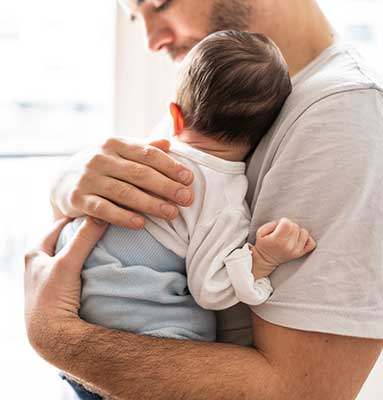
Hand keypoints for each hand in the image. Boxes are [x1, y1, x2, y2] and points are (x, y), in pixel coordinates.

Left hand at [24, 217, 107, 357]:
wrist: (51, 336)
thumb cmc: (53, 298)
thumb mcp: (67, 263)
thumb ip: (84, 239)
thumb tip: (101, 216)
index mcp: (34, 253)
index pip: (58, 225)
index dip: (77, 218)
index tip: (97, 212)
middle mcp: (38, 263)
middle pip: (64, 239)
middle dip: (81, 232)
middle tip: (102, 226)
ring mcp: (48, 277)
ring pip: (69, 254)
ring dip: (83, 248)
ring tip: (101, 243)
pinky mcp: (58, 290)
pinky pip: (73, 268)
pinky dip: (83, 263)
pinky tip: (95, 264)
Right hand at [50, 138, 194, 228]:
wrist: (62, 181)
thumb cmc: (102, 168)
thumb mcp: (119, 153)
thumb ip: (143, 149)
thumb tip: (168, 142)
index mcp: (115, 144)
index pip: (148, 154)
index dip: (170, 166)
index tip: (189, 179)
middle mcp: (100, 158)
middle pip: (139, 173)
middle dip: (166, 186)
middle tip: (187, 198)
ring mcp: (87, 178)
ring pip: (124, 192)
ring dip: (150, 203)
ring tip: (172, 213)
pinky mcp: (77, 199)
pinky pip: (103, 209)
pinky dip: (122, 217)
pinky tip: (141, 224)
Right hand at [251, 218, 315, 278]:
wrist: (265, 259)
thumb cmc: (263, 244)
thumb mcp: (260, 232)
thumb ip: (271, 224)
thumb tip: (283, 222)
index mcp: (277, 240)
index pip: (287, 223)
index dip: (283, 221)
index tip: (279, 225)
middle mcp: (288, 246)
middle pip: (295, 226)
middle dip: (289, 226)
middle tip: (283, 231)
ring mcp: (296, 250)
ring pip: (304, 232)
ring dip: (297, 231)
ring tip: (290, 235)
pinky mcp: (301, 253)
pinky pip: (312, 243)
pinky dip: (307, 239)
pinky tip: (298, 239)